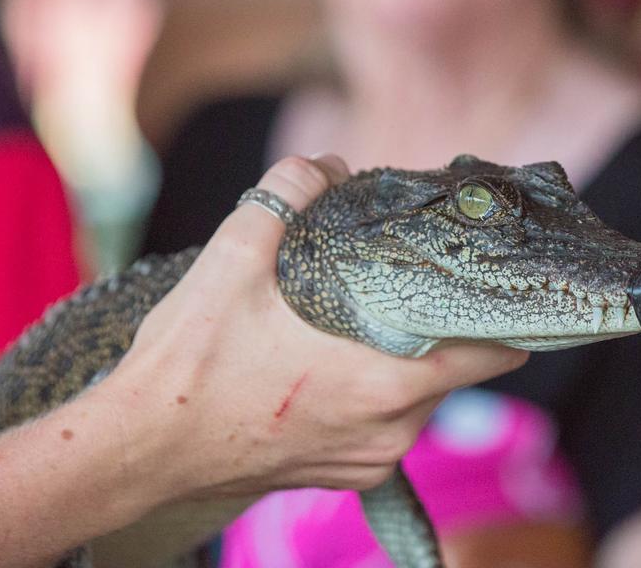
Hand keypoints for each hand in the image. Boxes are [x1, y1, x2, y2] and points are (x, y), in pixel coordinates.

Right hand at [90, 154, 527, 502]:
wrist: (140, 449)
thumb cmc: (190, 365)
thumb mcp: (234, 258)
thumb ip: (287, 194)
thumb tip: (324, 166)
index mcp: (386, 381)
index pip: (494, 350)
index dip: (500, 309)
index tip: (487, 277)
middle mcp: (391, 430)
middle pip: (459, 368)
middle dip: (441, 323)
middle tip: (407, 282)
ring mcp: (370, 459)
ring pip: (422, 398)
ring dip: (406, 358)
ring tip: (364, 319)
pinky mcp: (345, 474)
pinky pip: (388, 426)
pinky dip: (377, 393)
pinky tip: (334, 362)